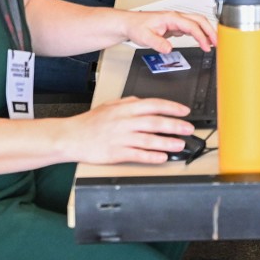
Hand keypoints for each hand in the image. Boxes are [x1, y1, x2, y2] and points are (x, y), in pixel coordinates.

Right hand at [64, 97, 195, 165]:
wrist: (71, 137)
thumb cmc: (90, 122)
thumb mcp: (110, 105)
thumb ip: (129, 102)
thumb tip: (145, 101)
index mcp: (125, 109)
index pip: (154, 105)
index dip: (172, 107)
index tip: (185, 111)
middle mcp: (125, 122)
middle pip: (155, 122)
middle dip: (175, 125)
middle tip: (189, 129)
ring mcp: (120, 138)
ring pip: (148, 140)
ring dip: (167, 143)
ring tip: (180, 145)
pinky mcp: (115, 153)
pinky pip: (137, 155)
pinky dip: (151, 157)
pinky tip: (162, 158)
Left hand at [120, 9, 216, 52]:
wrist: (129, 24)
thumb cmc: (136, 26)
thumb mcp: (145, 37)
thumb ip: (158, 43)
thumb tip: (169, 48)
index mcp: (172, 17)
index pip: (192, 26)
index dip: (201, 37)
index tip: (206, 46)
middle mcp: (176, 17)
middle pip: (200, 20)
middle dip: (211, 31)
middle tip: (218, 43)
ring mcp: (176, 20)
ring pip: (197, 22)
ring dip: (207, 31)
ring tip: (213, 43)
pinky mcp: (175, 25)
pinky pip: (191, 27)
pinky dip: (199, 33)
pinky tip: (201, 40)